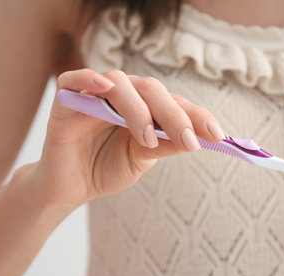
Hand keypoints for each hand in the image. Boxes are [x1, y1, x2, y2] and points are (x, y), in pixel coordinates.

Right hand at [34, 68, 224, 206]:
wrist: (71, 188)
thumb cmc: (107, 168)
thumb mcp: (143, 159)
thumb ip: (165, 145)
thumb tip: (198, 139)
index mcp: (145, 106)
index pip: (173, 102)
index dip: (196, 115)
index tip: (217, 135)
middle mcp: (123, 95)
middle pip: (151, 88)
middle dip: (174, 114)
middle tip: (189, 141)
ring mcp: (94, 95)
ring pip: (120, 83)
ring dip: (138, 109)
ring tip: (147, 141)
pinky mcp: (66, 101)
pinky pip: (74, 79)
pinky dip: (89, 79)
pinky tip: (105, 88)